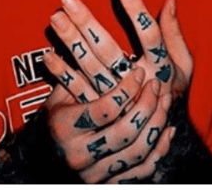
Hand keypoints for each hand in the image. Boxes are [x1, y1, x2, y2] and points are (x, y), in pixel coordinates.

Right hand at [43, 66, 175, 182]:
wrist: (44, 157)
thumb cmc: (55, 117)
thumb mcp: (59, 94)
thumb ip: (76, 72)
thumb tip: (87, 37)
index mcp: (66, 127)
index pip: (105, 109)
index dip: (126, 90)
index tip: (140, 72)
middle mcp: (79, 154)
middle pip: (125, 133)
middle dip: (147, 106)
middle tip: (157, 85)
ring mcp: (94, 173)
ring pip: (137, 153)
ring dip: (156, 125)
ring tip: (165, 102)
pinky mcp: (108, 183)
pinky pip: (141, 171)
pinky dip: (158, 150)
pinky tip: (167, 129)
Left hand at [48, 0, 192, 99]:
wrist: (158, 136)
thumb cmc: (171, 90)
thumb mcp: (183, 65)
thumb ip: (174, 33)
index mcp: (160, 70)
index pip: (149, 36)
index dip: (136, 10)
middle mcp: (136, 84)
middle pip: (110, 51)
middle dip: (87, 23)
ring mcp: (114, 98)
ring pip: (90, 67)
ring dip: (71, 42)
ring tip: (54, 19)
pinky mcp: (98, 109)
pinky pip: (78, 90)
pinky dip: (62, 73)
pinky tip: (47, 54)